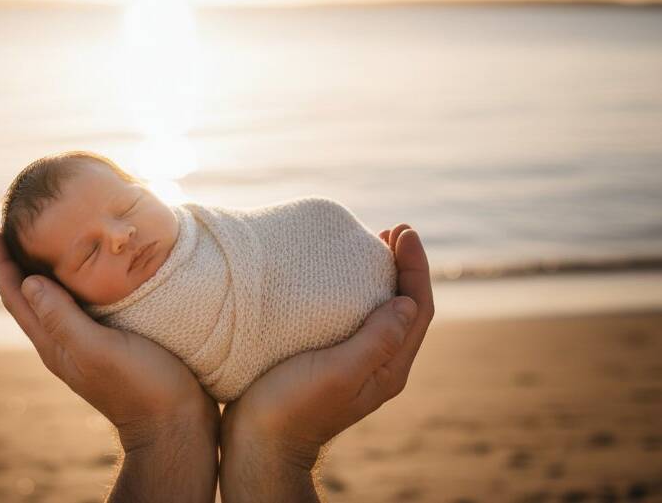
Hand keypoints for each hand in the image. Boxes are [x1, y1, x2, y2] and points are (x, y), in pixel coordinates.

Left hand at [0, 230, 218, 501]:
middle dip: (16, 263)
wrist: (176, 425)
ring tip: (43, 242)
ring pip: (53, 301)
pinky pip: (80, 306)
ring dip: (42, 271)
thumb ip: (63, 319)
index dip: (1, 265)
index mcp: (55, 344)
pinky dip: (74, 283)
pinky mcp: (111, 344)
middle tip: (11, 227)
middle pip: (28, 297)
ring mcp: (87, 345)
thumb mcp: (99, 350)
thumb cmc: (142, 387)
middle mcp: (64, 344)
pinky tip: (89, 272)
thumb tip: (29, 281)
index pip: (16, 297)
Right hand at [219, 225, 433, 502]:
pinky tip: (336, 279)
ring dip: (382, 276)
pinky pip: (357, 318)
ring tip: (369, 245)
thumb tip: (407, 303)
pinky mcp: (330, 361)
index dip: (416, 266)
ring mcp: (356, 364)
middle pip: (406, 307)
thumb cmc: (292, 409)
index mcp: (389, 368)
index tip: (403, 231)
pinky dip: (356, 291)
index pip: (418, 307)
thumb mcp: (338, 374)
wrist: (258, 445)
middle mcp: (379, 365)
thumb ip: (377, 341)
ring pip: (383, 312)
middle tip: (392, 231)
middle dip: (404, 266)